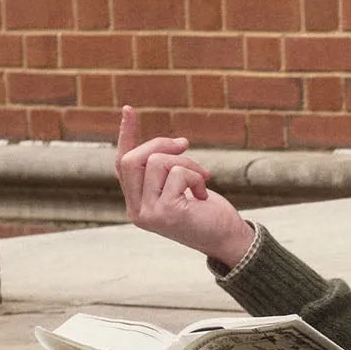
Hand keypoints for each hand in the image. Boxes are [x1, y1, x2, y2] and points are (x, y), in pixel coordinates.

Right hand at [116, 104, 255, 264]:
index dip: (126, 136)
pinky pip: (177, 173)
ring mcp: (149, 213)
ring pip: (156, 162)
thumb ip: (166, 171)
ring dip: (186, 163)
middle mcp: (136, 211)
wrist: (227, 240)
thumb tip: (174, 143)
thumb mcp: (181, 187)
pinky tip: (203, 195)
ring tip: (202, 179)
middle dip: (161, 145)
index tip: (129, 109)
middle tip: (186, 145)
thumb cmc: (206, 212)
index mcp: (136, 203)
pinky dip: (195, 177)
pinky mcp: (166, 212)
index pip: (123, 165)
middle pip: (132, 159)